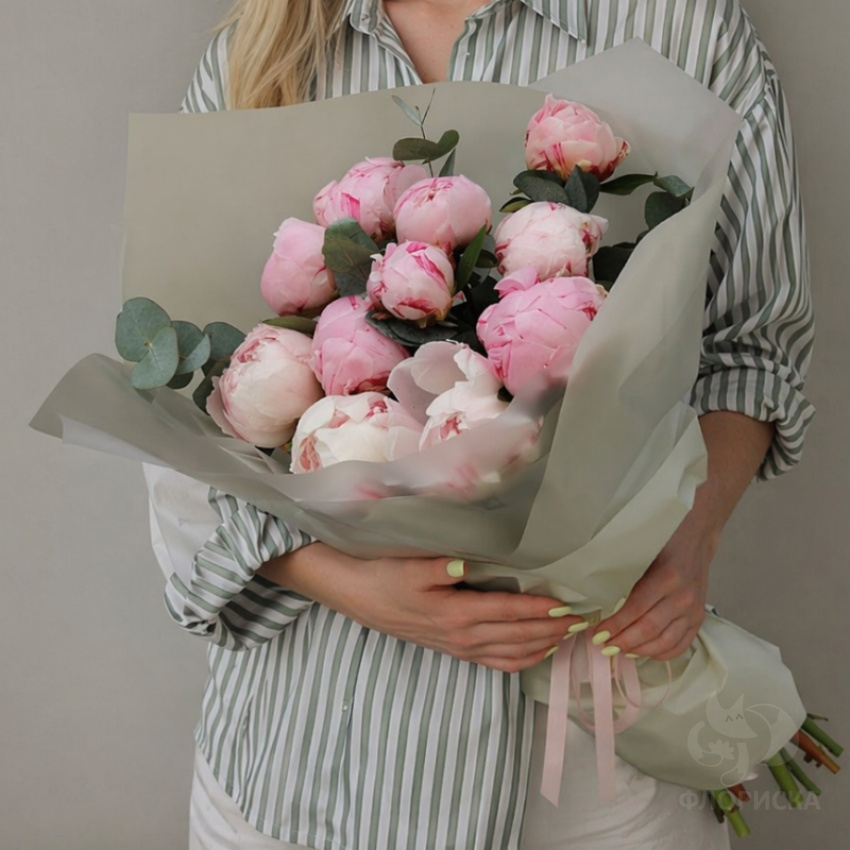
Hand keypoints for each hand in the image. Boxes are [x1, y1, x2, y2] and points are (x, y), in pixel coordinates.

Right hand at [260, 544, 583, 672]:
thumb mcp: (406, 566)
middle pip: (519, 637)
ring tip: (570, 635)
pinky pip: (496, 663)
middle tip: (585, 620)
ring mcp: (459, 647)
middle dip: (554, 630)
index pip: (510, 613)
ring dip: (543, 646)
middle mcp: (463, 637)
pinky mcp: (453, 648)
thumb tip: (463, 564)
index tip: (573, 604)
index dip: (543, 610)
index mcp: (456, 614)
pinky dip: (522, 659)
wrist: (353, 593)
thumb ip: (436, 567)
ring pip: (512, 653)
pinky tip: (536, 651)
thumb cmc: (382, 574)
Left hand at [592, 512, 715, 659]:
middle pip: (649, 629)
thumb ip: (625, 572)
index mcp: (667, 577)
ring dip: (639, 650)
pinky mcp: (699, 618)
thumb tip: (597, 596)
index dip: (615, 625)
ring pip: (664, 642)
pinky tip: (643, 652)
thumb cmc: (663, 540)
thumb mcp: (642, 549)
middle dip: (623, 641)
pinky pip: (681, 644)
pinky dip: (661, 653)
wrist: (695, 536)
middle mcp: (682, 597)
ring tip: (619, 650)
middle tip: (604, 646)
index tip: (597, 633)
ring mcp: (693, 610)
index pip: (636, 609)